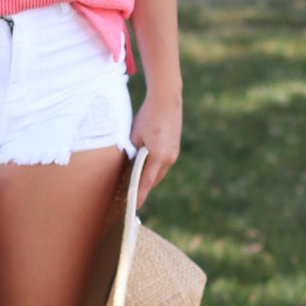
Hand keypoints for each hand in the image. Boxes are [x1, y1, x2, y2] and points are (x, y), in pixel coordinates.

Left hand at [130, 93, 181, 209]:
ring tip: (136, 181)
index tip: (134, 206)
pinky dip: (154, 167)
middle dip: (143, 186)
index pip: (145, 182)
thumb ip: (133, 153)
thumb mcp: (135, 136)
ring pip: (159, 172)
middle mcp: (169, 158)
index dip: (139, 195)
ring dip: (149, 176)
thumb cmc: (147, 116)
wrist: (166, 99)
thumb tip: (130, 165)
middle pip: (153, 179)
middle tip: (130, 194)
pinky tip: (146, 166)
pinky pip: (164, 163)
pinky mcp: (175, 147)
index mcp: (158, 157)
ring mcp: (174, 153)